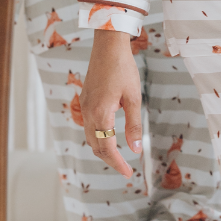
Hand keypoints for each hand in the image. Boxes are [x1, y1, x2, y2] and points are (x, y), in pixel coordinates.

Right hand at [79, 29, 143, 175]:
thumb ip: (133, 125)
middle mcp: (88, 113)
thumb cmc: (123, 69)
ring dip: (102, 149)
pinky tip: (108, 136)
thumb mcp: (133, 98)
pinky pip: (88, 126)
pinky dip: (97, 137)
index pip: (106, 148)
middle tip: (125, 169)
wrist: (107, 46)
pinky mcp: (85, 100)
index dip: (117, 163)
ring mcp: (85, 106)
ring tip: (117, 157)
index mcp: (101, 114)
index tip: (128, 174)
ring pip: (90, 137)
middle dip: (109, 160)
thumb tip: (135, 149)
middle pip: (95, 146)